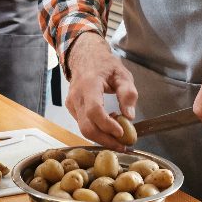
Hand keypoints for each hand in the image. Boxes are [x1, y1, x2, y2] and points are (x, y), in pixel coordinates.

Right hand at [64, 32, 137, 150]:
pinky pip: (82, 124)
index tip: (121, 132)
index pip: (94, 111)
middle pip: (87, 126)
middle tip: (122, 145)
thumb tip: (129, 116)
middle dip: (105, 140)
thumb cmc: (104, 64)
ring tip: (118, 134)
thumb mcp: (122, 74)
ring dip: (102, 136)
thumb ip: (128, 93)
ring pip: (84, 129)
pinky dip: (96, 129)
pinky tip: (108, 125)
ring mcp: (71, 103)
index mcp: (89, 84)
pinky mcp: (71, 108)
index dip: (107, 125)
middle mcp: (77, 96)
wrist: (85, 57)